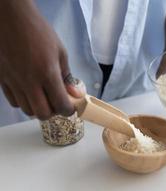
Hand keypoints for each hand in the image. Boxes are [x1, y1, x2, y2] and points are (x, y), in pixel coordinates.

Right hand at [0, 1, 83, 119]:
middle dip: (53, 112)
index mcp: (47, 73)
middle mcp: (29, 81)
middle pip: (42, 113)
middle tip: (57, 104)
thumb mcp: (60, 52)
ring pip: (26, 109)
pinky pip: (13, 101)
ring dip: (38, 108)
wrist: (11, 19)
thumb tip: (75, 93)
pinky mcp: (2, 79)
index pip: (60, 104)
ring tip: (44, 98)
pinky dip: (24, 102)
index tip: (71, 107)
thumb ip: (67, 75)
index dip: (68, 110)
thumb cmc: (38, 31)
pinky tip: (30, 92)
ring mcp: (13, 81)